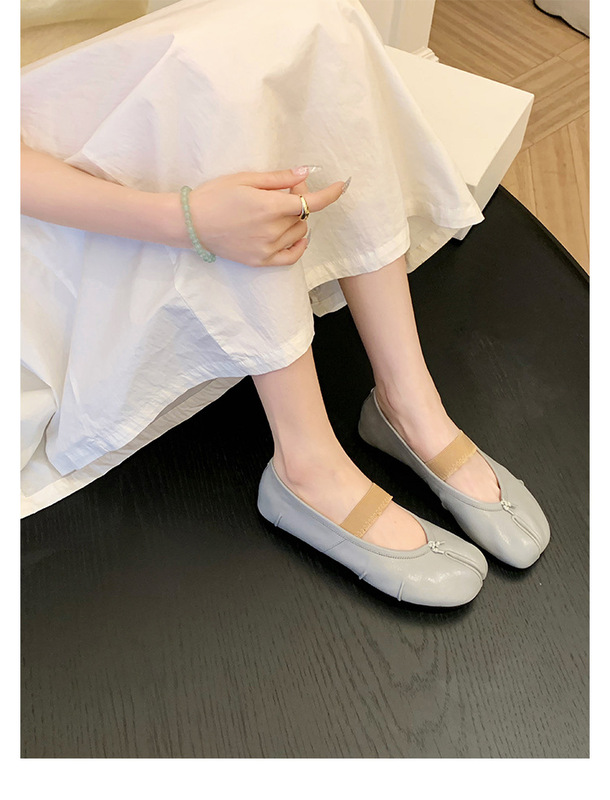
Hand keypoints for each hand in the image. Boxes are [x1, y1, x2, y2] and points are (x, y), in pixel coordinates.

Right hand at [185, 167, 346, 266]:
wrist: (191, 223)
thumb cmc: (216, 196)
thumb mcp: (246, 179)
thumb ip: (279, 179)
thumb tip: (305, 173)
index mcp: (269, 207)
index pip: (311, 202)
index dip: (330, 194)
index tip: (341, 186)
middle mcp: (271, 230)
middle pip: (302, 215)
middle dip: (298, 200)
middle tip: (282, 191)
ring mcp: (267, 248)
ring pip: (298, 233)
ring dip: (294, 220)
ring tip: (274, 210)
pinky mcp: (261, 261)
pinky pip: (291, 256)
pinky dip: (298, 245)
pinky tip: (295, 235)